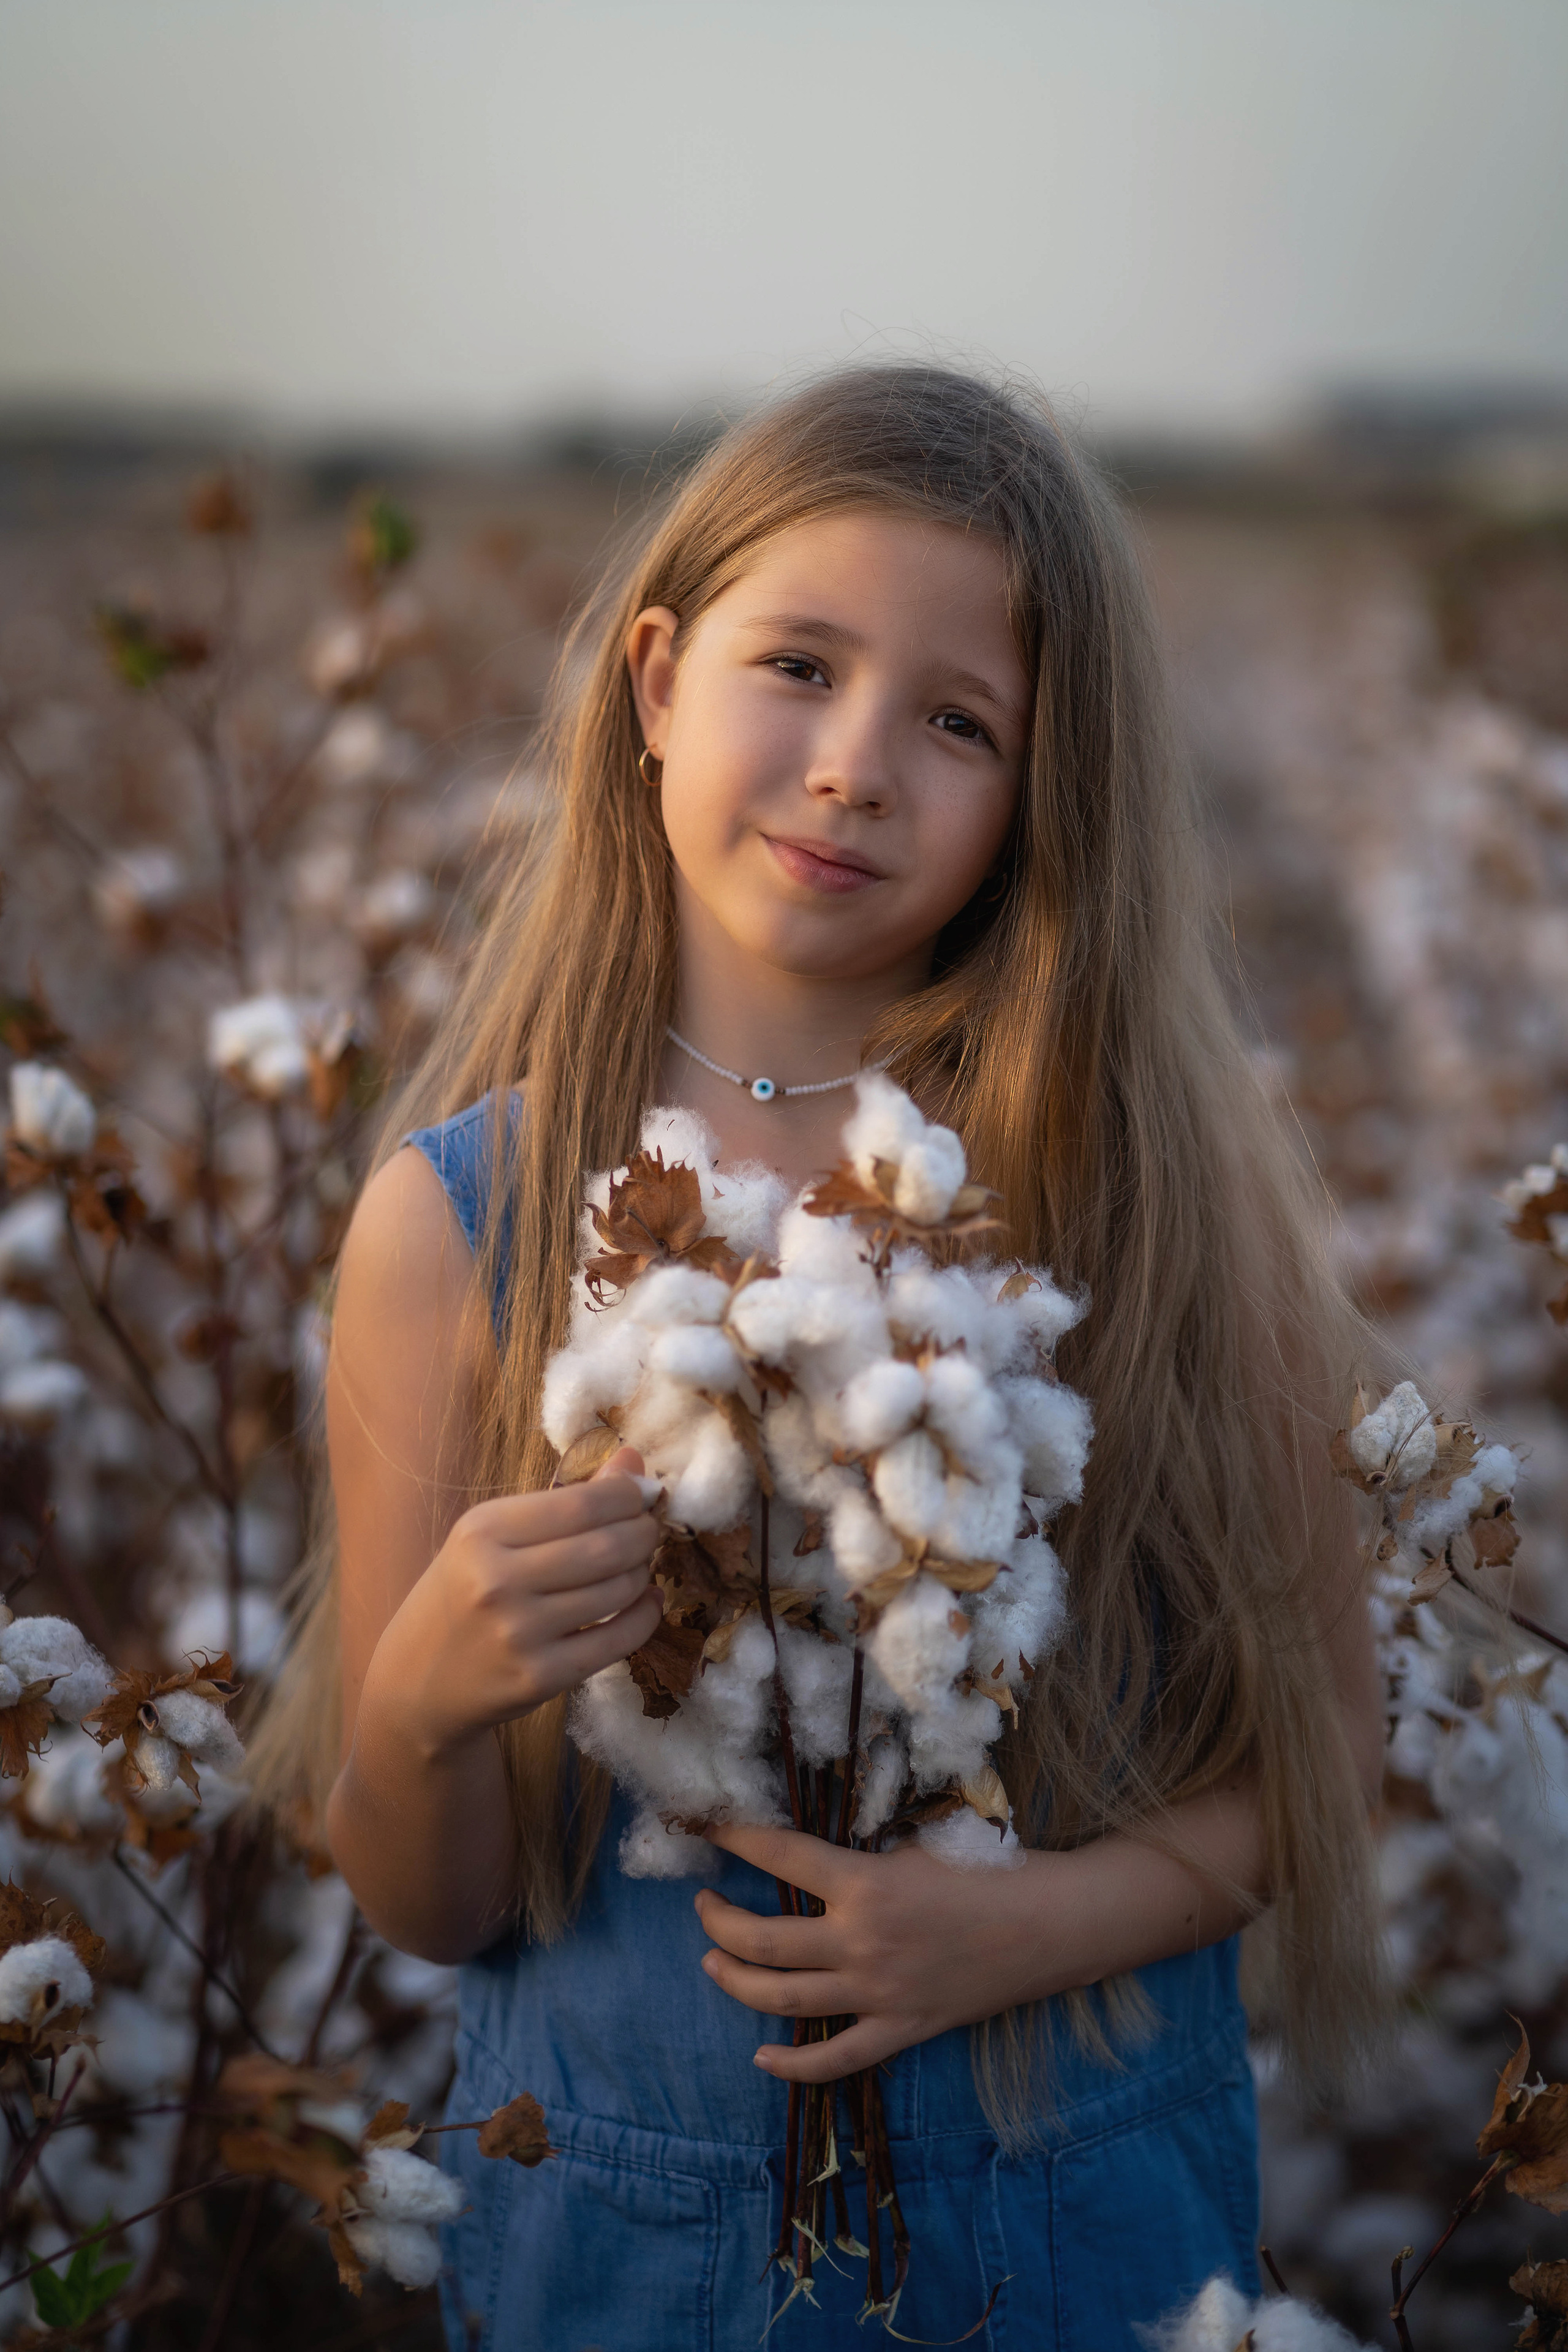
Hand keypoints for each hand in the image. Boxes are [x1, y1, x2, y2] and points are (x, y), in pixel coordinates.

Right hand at [363, 1445, 662, 1761]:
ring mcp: (518, 1633)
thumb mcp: (492, 1536)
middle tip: (649, 1530)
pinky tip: (647, 1603)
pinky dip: (645, 1617)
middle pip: (605, 1546)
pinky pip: (617, 1641)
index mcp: (482, 1532)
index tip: (643, 1495)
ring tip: (638, 1566)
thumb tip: (634, 1461)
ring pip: (616, 1592)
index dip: (627, 1495)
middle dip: (643, 1533)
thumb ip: (564, 1498)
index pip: (581, 1503)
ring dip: (642, 1574)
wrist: (417, 1682)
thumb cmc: (461, 1595)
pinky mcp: (539, 1678)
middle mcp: (496, 1581)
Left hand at [695, 1822, 1067, 2083]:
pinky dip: (792, 2064)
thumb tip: (809, 1860)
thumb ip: (860, 1860)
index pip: (779, 1855)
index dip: (734, 1835)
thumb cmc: (989, 1870)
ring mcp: (878, 1994)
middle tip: (703, 1904)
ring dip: (735, 1981)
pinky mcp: (901, 2030)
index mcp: (865, 1884)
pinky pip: (835, 2060)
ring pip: (783, 2000)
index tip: (705, 1824)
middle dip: (718, 1921)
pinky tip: (761, 2056)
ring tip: (712, 1961)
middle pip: (762, 1939)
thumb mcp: (915, 1847)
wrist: (1049, 1925)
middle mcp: (861, 1943)